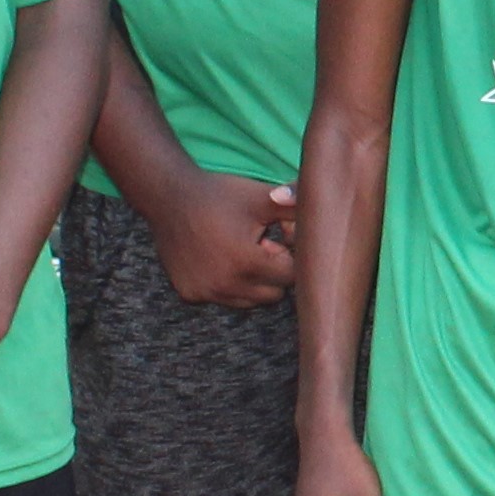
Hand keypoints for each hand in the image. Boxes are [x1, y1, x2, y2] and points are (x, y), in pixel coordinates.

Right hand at [135, 165, 296, 309]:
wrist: (168, 196)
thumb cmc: (219, 195)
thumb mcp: (261, 198)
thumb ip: (296, 207)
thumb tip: (326, 212)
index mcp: (247, 263)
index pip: (291, 276)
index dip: (289, 257)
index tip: (277, 239)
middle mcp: (225, 285)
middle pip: (272, 294)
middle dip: (274, 273)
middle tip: (261, 245)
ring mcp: (205, 293)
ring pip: (247, 301)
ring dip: (251, 282)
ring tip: (240, 251)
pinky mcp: (189, 294)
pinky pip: (220, 298)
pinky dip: (225, 285)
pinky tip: (218, 258)